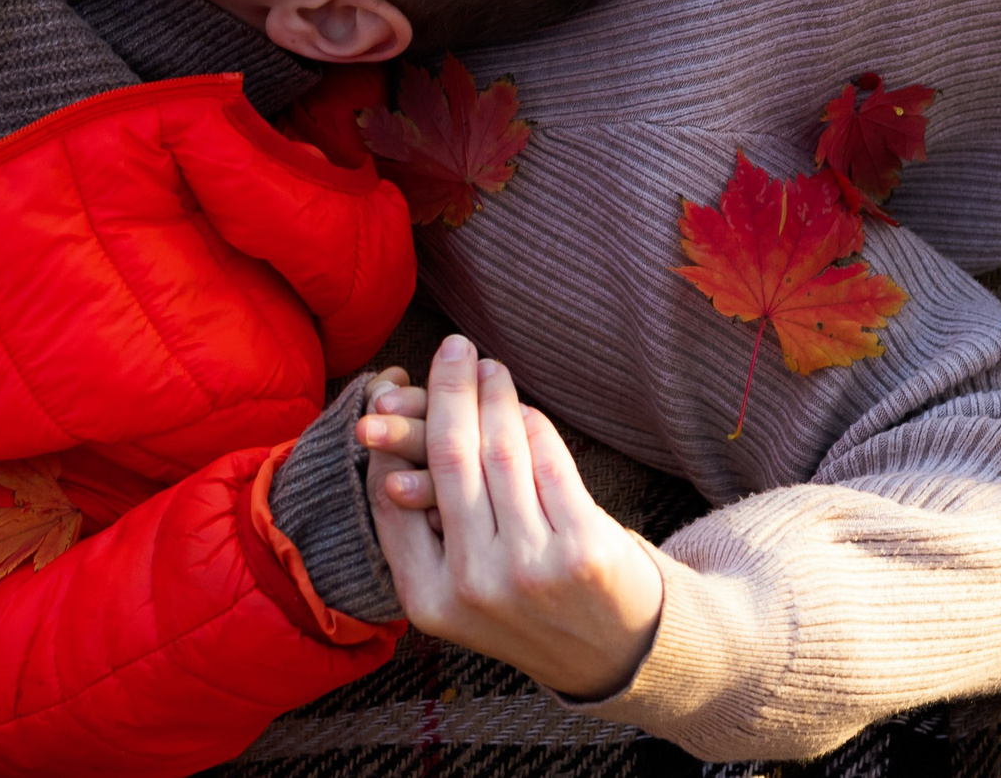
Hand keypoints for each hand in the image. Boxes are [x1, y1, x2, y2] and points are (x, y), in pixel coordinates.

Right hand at [366, 336, 665, 700]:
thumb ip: (424, 523)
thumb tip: (386, 434)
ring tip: (489, 367)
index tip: (397, 387)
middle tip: (453, 347)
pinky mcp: (582, 550)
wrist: (614, 654)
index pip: (390, 494)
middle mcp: (472, 586)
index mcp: (427, 599)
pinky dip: (533, 424)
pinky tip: (525, 406)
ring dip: (493, 396)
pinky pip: (548, 462)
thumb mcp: (458, 588)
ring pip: (500, 452)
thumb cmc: (526, 603)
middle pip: (449, 458)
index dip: (394, 431)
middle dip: (449, 391)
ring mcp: (529, 570)